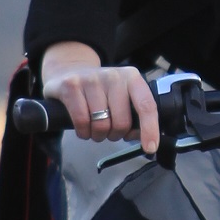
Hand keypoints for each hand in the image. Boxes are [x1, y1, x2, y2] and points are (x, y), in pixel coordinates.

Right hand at [40, 41, 160, 153]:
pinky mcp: (71, 86)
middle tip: (109, 131)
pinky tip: (83, 128)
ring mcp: (91, 80)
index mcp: (131, 78)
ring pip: (101, 125)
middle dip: (115, 135)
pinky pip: (82, 122)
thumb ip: (135, 115)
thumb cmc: (100, 91)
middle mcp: (113, 76)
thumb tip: (140, 136)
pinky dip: (83, 132)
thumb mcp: (122, 96)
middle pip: (121, 123)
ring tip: (95, 127)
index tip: (150, 147)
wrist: (69, 71)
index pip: (146, 106)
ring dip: (98, 135)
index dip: (150, 130)